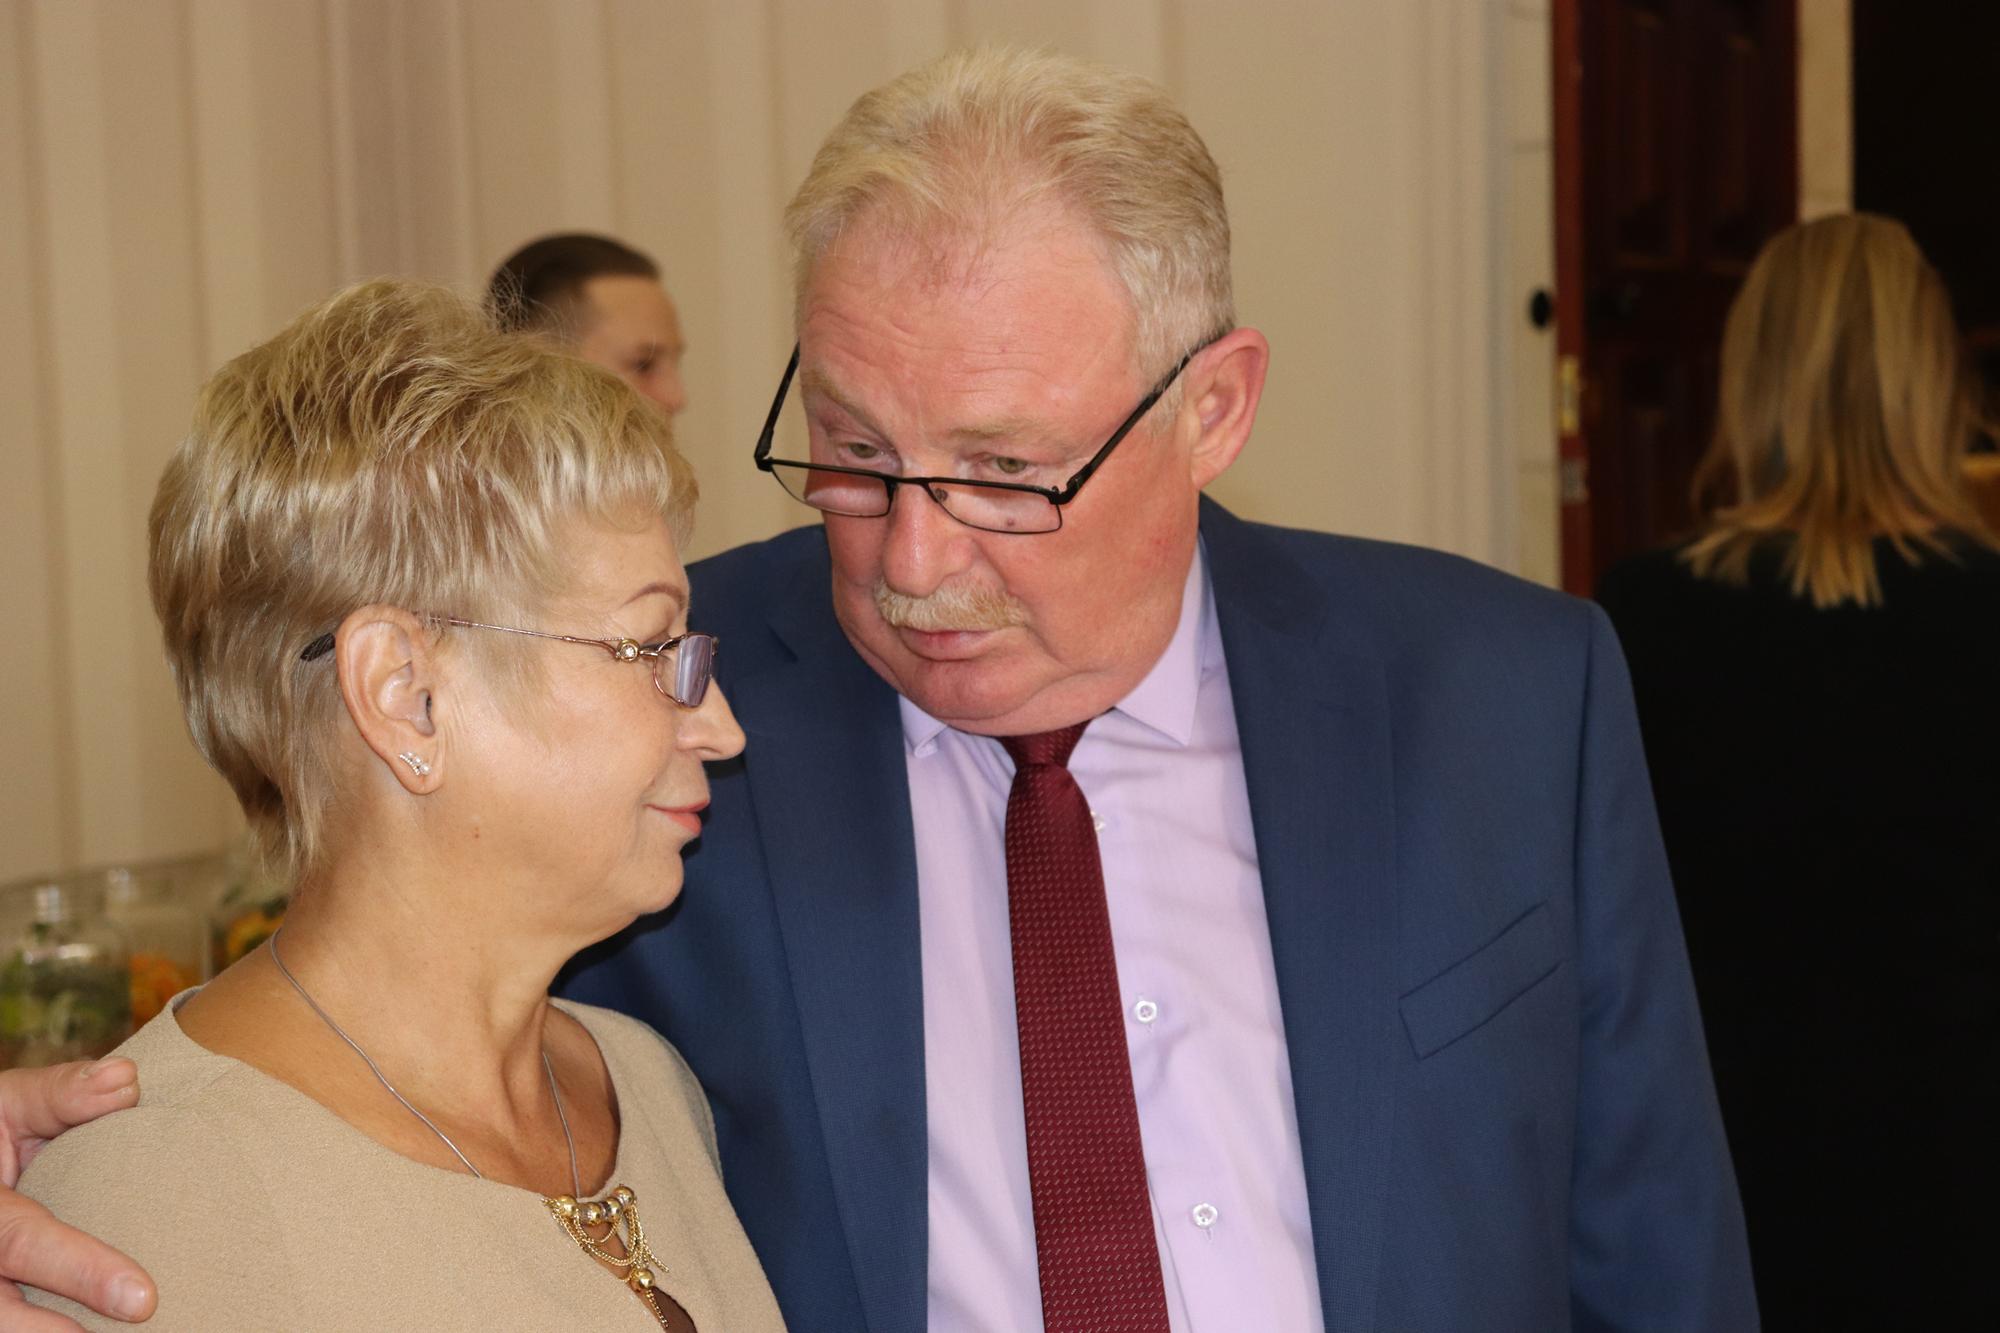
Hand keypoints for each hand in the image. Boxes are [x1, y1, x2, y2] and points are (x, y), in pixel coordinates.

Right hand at [0, 1061, 154, 1326]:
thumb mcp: (7, 1105)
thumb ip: (60, 1096)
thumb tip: (126, 1080)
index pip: (21, 1242)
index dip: (79, 1271)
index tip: (141, 1298)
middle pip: (3, 1314)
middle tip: (139, 1325)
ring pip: (4, 1326)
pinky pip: (13, 1323)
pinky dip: (52, 1331)